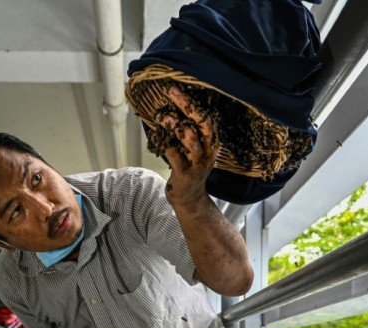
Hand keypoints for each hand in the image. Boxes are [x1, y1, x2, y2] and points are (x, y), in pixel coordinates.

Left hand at [156, 85, 220, 207]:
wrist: (190, 199)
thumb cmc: (188, 169)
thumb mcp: (193, 149)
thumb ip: (187, 131)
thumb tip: (169, 108)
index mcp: (211, 143)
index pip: (207, 118)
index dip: (193, 102)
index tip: (177, 89)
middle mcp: (208, 151)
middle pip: (203, 124)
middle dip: (188, 106)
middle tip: (173, 92)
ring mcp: (198, 163)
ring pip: (191, 139)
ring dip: (175, 125)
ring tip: (162, 117)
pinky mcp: (186, 174)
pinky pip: (174, 154)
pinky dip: (164, 144)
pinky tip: (156, 137)